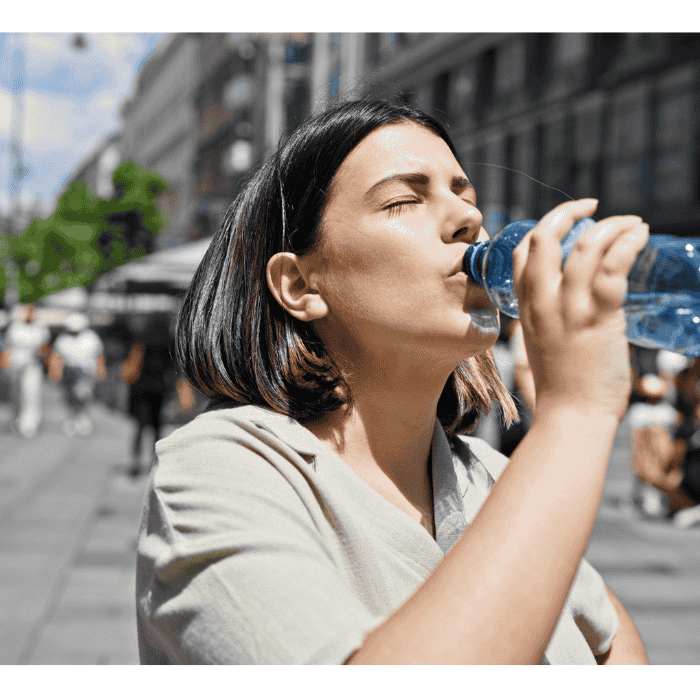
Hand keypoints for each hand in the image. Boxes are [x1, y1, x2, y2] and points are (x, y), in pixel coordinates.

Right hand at [512, 199, 648, 421]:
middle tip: (592, 206)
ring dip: (611, 225)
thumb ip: (537, 325)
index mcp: (525, 308)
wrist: (572, 416)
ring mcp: (569, 308)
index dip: (541, 229)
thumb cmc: (558, 390)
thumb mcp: (534, 349)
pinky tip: (641, 235)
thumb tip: (546, 313)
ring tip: (632, 222)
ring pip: (585, 246)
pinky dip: (628, 242)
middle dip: (568, 212)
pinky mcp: (599, 317)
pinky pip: (613, 266)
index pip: (522, 253)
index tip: (565, 224)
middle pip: (545, 237)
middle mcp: (542, 302)